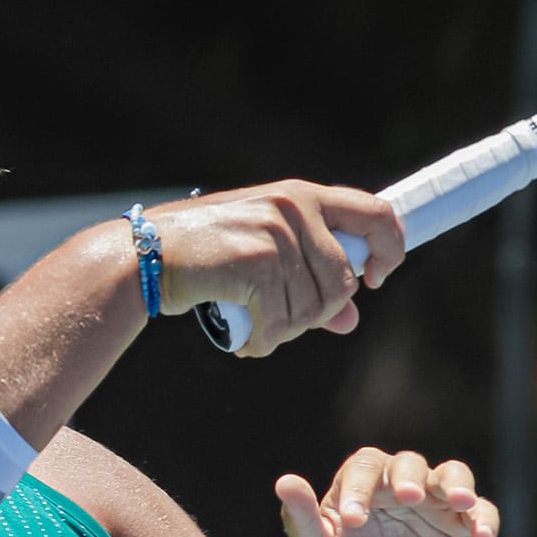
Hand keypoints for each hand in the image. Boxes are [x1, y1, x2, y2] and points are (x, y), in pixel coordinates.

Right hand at [159, 181, 403, 357]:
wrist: (148, 254)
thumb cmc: (208, 255)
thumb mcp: (266, 255)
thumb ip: (311, 280)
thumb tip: (350, 319)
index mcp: (305, 196)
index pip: (376, 215)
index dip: (388, 250)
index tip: (374, 280)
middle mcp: (295, 207)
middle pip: (343, 281)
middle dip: (316, 314)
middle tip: (282, 320)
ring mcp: (276, 234)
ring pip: (312, 308)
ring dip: (284, 331)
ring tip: (257, 328)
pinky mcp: (256, 264)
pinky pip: (280, 322)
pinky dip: (263, 341)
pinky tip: (246, 340)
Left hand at [275, 447, 497, 536]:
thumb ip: (301, 521)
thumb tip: (285, 481)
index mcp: (360, 485)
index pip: (363, 468)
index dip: (360, 487)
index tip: (354, 521)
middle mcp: (399, 486)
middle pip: (409, 463)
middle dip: (410, 477)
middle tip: (409, 498)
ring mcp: (434, 503)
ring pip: (452, 474)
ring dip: (456, 485)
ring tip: (459, 503)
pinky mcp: (462, 527)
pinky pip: (481, 512)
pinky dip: (484, 518)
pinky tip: (481, 536)